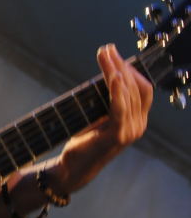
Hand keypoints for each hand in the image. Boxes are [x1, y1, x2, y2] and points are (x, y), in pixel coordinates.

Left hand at [52, 43, 152, 192]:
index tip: (114, 53)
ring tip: (105, 56)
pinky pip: (120, 108)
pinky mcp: (118, 136)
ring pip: (128, 94)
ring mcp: (130, 131)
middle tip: (107, 49)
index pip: (142, 88)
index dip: (130, 68)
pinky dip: (116, 91)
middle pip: (136, 87)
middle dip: (121, 64)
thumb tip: (107, 71)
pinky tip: (112, 76)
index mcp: (137, 119)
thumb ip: (106, 99)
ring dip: (115, 71)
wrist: (74, 168)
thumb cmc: (85, 141)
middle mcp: (138, 125)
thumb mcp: (98, 115)